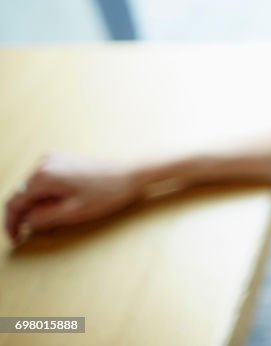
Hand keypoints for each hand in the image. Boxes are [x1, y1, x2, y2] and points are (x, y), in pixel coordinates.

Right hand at [4, 153, 141, 244]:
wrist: (132, 173)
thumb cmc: (107, 193)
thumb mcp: (71, 213)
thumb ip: (42, 219)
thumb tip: (25, 221)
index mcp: (43, 176)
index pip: (14, 204)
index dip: (12, 225)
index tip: (17, 239)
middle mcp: (44, 163)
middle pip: (22, 195)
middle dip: (26, 214)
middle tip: (37, 231)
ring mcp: (54, 158)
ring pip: (33, 188)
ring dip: (38, 204)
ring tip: (58, 215)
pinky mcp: (64, 159)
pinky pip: (46, 180)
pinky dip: (47, 194)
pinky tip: (63, 202)